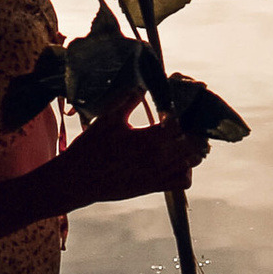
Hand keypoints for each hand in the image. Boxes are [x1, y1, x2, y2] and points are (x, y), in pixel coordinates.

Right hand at [60, 101, 208, 210]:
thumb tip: (141, 86)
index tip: (178, 105)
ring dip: (192, 149)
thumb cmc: (90, 148)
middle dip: (193, 130)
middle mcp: (159, 158)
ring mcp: (159, 175)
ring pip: (193, 162)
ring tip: (182, 139)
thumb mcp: (108, 118)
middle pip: (194, 143)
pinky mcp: (154, 187)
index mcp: (149, 138)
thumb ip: (128, 100)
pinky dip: (186, 171)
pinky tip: (176, 161)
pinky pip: (184, 181)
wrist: (78, 180)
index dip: (182, 112)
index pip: (181, 123)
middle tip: (185, 122)